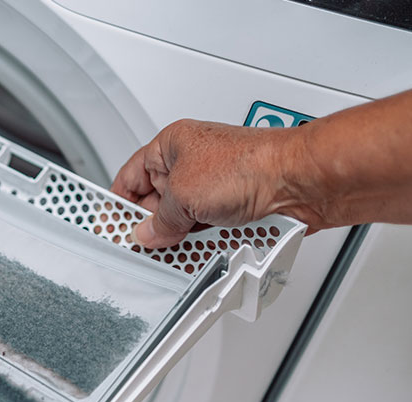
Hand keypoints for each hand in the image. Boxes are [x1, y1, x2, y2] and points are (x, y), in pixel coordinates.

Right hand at [111, 119, 324, 248]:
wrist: (301, 180)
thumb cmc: (251, 166)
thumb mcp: (184, 196)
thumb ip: (159, 220)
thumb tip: (147, 234)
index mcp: (172, 144)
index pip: (130, 176)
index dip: (117, 204)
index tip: (111, 228)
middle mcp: (193, 160)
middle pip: (156, 200)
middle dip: (152, 224)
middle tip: (145, 244)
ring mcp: (215, 183)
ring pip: (184, 217)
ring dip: (181, 234)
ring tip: (177, 246)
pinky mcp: (235, 203)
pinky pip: (208, 226)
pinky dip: (204, 239)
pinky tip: (202, 246)